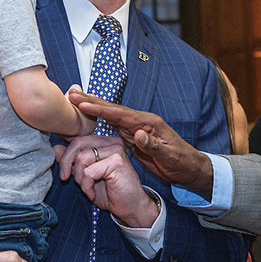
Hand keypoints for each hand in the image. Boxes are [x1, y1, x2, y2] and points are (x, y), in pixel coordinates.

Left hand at [55, 136, 160, 227]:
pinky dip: (86, 186)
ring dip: (79, 177)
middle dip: (66, 163)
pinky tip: (92, 193)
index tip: (64, 173)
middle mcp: (112, 142)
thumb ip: (73, 161)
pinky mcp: (117, 162)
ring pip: (82, 157)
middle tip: (66, 178)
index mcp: (105, 142)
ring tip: (87, 188)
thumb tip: (55, 148)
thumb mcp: (86, 176)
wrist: (131, 208)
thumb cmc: (112, 193)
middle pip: (78, 143)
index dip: (66, 155)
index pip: (78, 139)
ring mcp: (116, 150)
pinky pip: (89, 171)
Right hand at [68, 89, 214, 197]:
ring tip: (74, 100)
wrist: (188, 167)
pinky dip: (99, 119)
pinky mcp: (133, 136)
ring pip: (110, 116)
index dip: (100, 110)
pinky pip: (112, 125)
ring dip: (92, 108)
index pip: (120, 115)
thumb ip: (153, 145)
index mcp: (149, 123)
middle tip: (71, 94)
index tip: (83, 104)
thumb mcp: (168, 157)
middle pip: (112, 110)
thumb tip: (138, 135)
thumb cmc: (180, 162)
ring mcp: (136, 127)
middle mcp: (140, 121)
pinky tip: (88, 116)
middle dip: (91, 102)